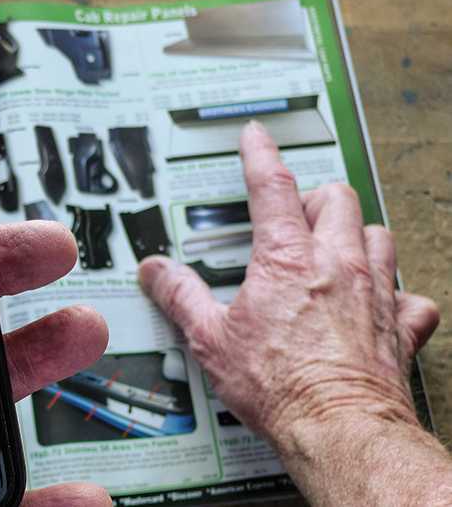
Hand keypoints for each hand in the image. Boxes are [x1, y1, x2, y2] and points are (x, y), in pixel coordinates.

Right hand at [138, 121, 438, 447]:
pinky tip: (382, 303)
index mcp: (287, 260)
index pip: (273, 187)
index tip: (257, 137)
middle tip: (296, 211)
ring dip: (358, 233)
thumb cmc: (281, 387)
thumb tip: (157, 272)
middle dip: (315, 196)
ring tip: (337, 246)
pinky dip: (397, 294)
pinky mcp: (398, 327)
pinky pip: (410, 297)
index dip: (260, 155)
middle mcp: (337, 265)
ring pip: (379, 235)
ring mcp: (374, 293)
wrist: (338, 429)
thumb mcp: (211, 339)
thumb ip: (180, 296)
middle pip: (336, 199)